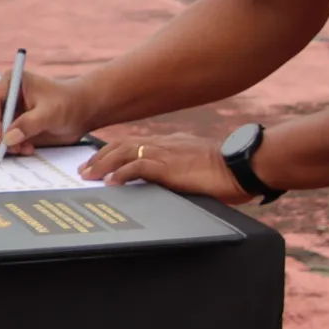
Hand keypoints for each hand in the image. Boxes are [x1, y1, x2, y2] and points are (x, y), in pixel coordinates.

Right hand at [0, 68, 91, 155]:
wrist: (80, 113)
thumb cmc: (68, 103)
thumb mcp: (51, 112)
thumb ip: (29, 124)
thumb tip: (8, 139)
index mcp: (10, 82)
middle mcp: (3, 96)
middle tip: (3, 150)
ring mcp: (4, 113)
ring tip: (22, 149)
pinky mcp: (9, 127)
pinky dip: (6, 149)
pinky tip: (26, 149)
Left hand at [83, 134, 248, 203]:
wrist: (243, 165)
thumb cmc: (227, 171)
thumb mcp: (197, 168)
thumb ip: (181, 172)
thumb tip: (173, 184)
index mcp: (170, 144)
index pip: (134, 143)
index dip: (113, 151)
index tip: (99, 161)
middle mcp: (164, 144)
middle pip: (122, 144)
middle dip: (100, 156)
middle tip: (84, 169)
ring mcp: (166, 154)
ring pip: (125, 152)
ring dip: (103, 164)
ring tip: (88, 175)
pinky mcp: (170, 167)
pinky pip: (139, 166)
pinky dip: (122, 173)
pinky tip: (110, 182)